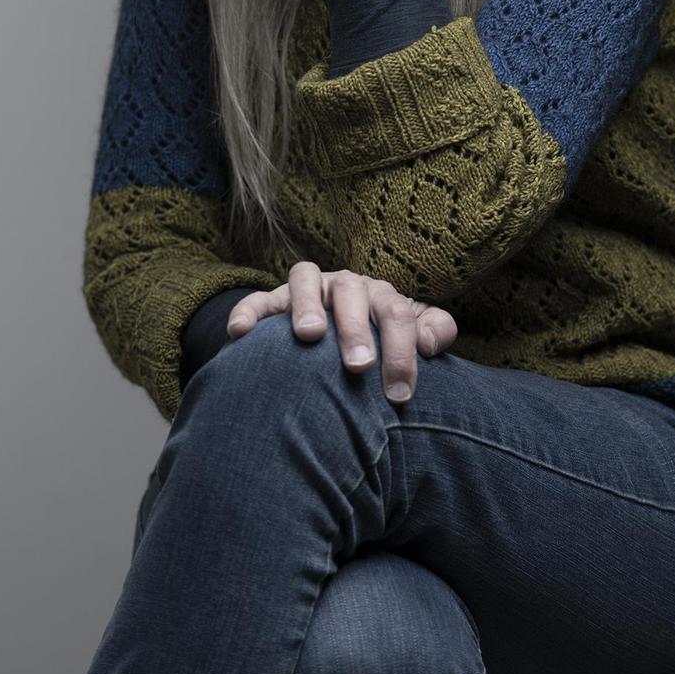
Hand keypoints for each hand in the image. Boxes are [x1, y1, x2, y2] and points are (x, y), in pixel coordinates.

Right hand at [225, 261, 457, 403]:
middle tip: (359, 365)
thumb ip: (434, 332)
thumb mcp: (414, 336)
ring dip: (307, 305)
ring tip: (308, 336)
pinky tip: (240, 334)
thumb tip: (429, 343)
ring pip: (305, 279)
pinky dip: (248, 312)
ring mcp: (308, 290)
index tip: (400, 394)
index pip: (396, 313)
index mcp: (379, 295)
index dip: (401, 352)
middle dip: (355, 328)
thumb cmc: (382, 344)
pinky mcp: (274, 302)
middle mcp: (345, 286)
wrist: (341, 338)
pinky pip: (258, 300)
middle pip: (352, 292)